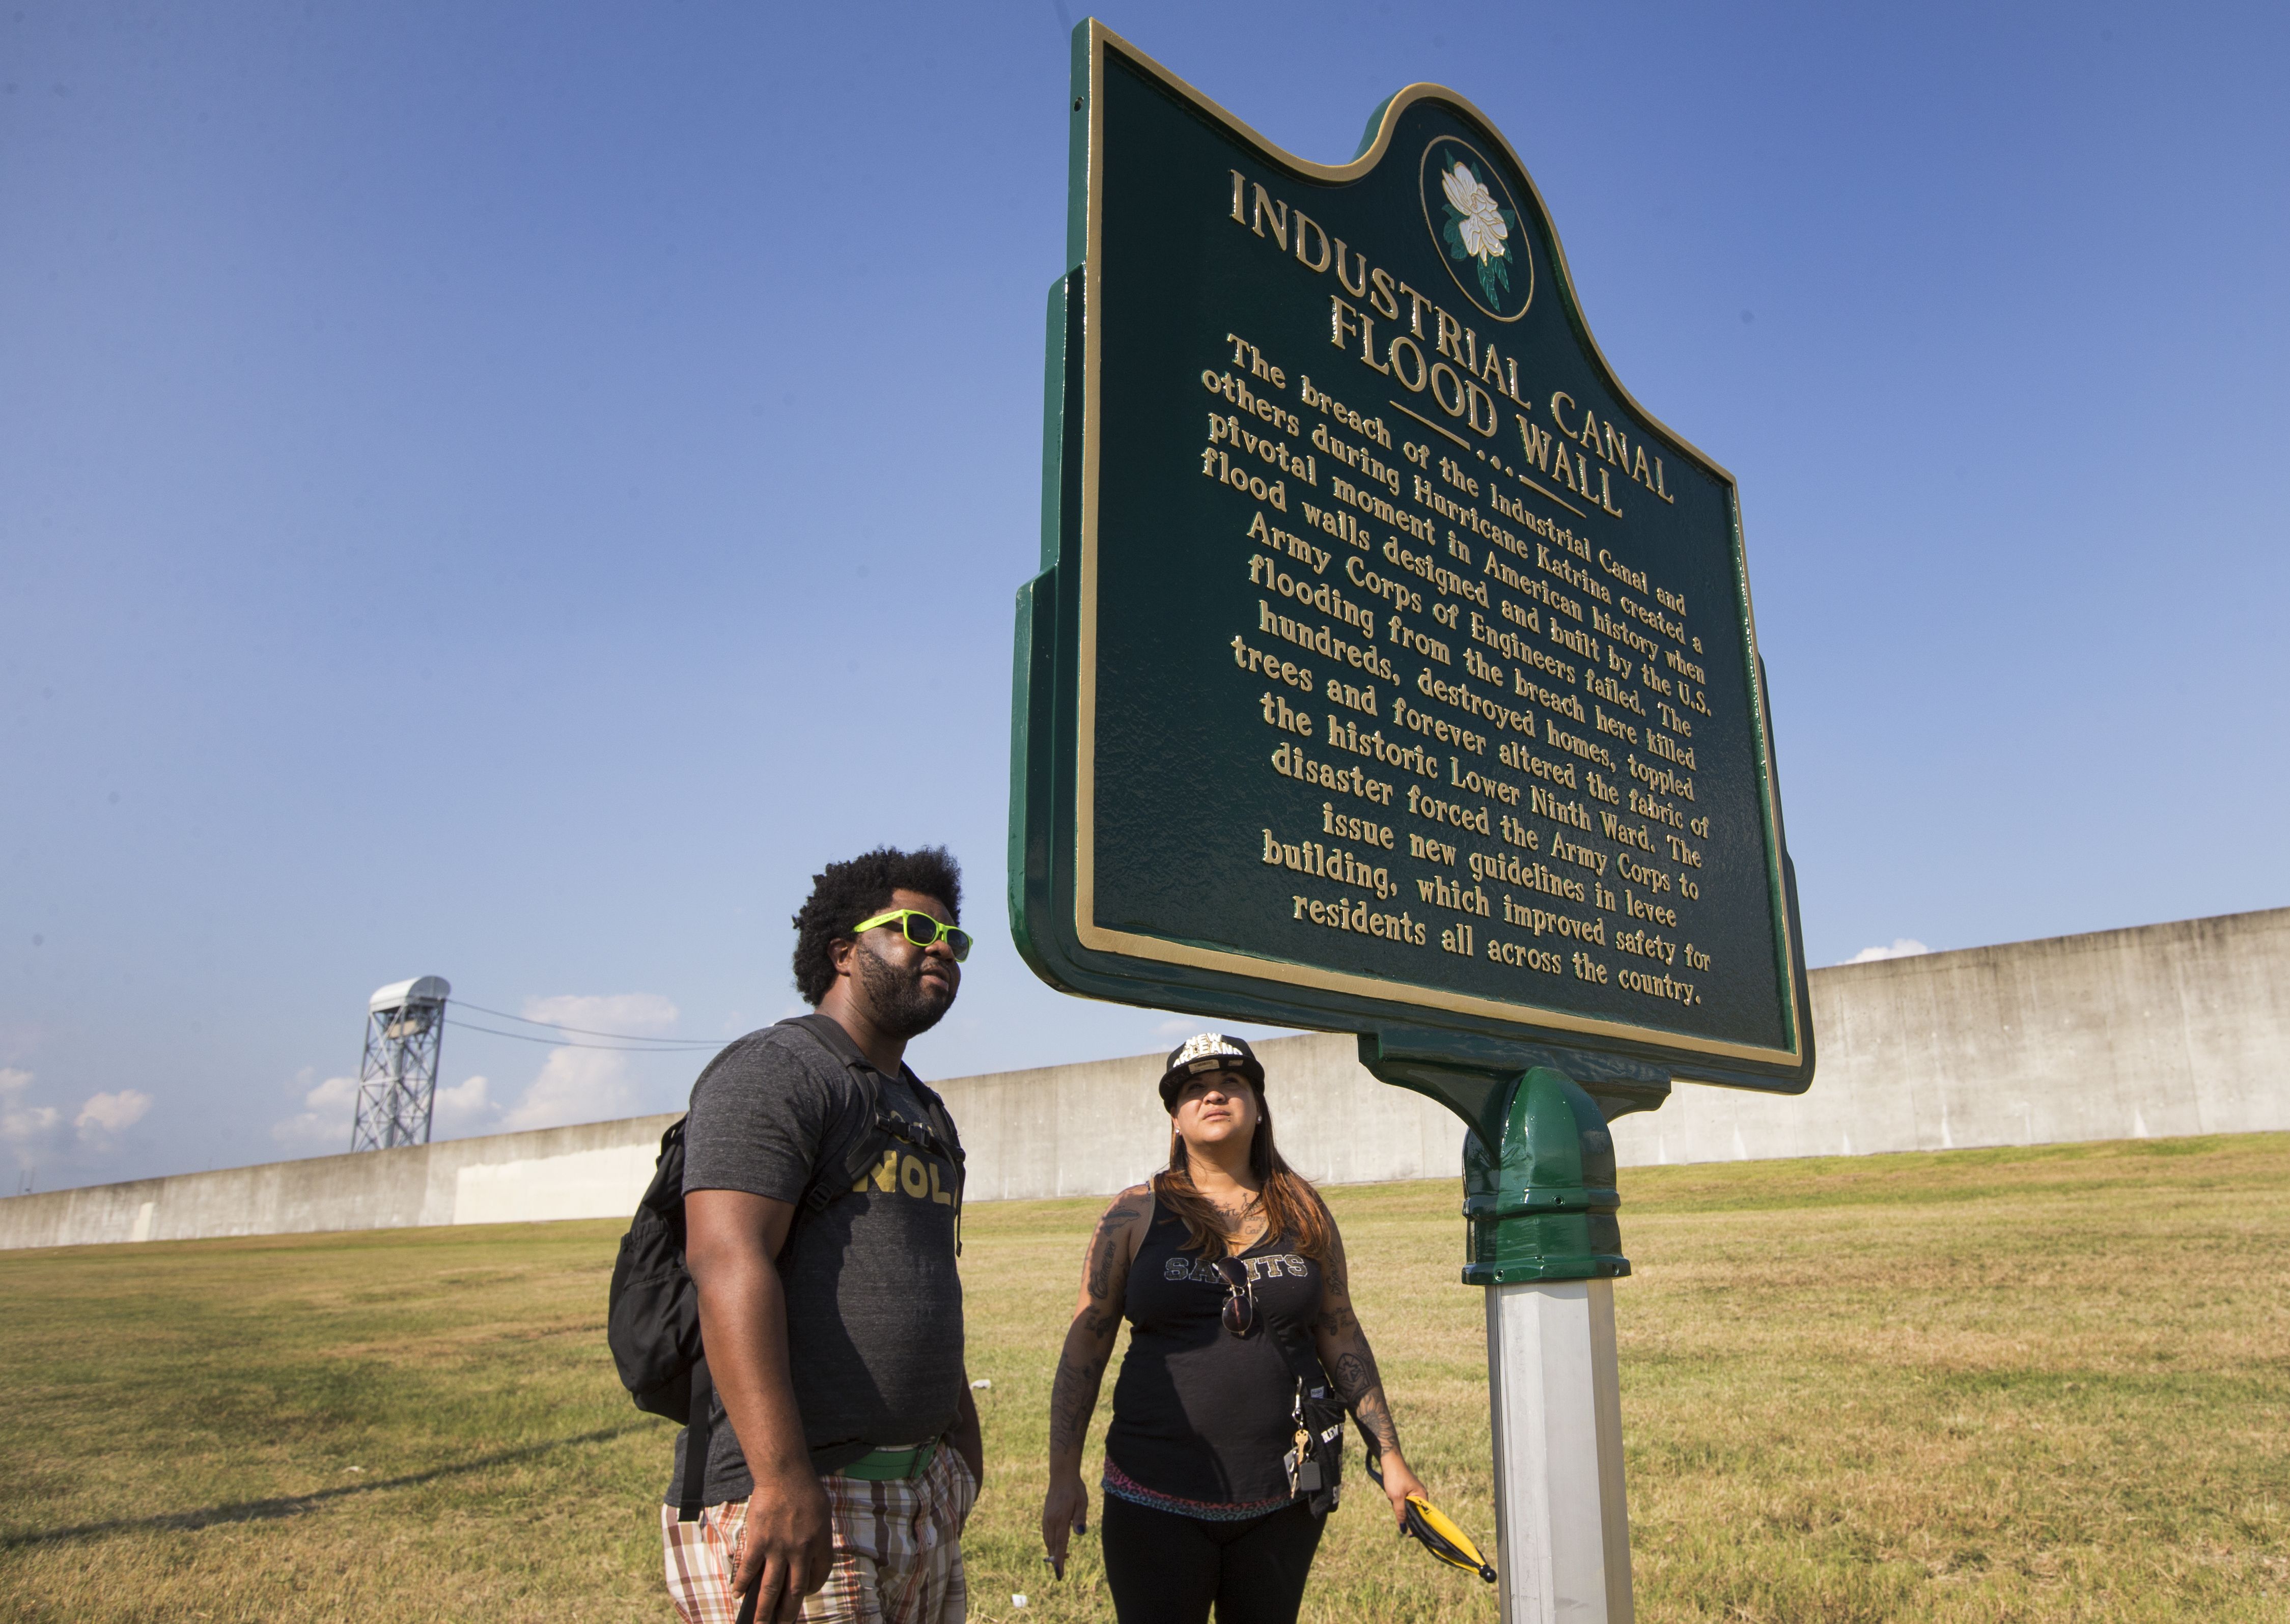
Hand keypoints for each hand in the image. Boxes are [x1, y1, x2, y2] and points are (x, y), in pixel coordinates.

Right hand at [733, 1464, 833, 1621]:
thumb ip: (817, 1537)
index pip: (818, 1575)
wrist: (784, 1474)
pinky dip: (742, 1583)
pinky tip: (738, 1594)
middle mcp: (801, 1550)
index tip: (806, 1593)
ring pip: (771, 1587)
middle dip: (788, 1611)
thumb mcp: (822, 1514)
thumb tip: (810, 1557)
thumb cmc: (805, 1490)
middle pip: (795, 1589)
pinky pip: (749, 1569)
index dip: (812, 1588)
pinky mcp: (759, 1541)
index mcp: (820, 1543)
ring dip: (765, 1609)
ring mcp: (779, 1548)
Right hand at [1040, 1469, 1089, 1578]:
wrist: (1061, 1477)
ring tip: (1062, 1559)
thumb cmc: (1075, 1489)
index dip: (1059, 1559)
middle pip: (1052, 1545)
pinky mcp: (1045, 1517)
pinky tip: (1055, 1546)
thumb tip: (1080, 1534)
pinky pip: (1046, 1534)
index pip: (1060, 1544)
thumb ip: (1080, 1518)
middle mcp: (1051, 1521)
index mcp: (1060, 1519)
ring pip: (1048, 1541)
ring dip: (1053, 1552)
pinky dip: (1050, 1543)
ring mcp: (1046, 1519)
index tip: (1059, 1573)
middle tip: (1061, 1572)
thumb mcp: (1082, 1502)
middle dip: (1056, 1559)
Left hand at [1377, 1452, 1429, 1530]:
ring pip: (1409, 1508)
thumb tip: (1404, 1530)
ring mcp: (1414, 1492)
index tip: (1411, 1535)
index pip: (1424, 1516)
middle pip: (1416, 1513)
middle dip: (1408, 1518)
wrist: (1389, 1460)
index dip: (1418, 1527)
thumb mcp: (1396, 1498)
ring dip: (1402, 1510)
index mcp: (1422, 1496)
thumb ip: (1401, 1514)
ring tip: (1395, 1504)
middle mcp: (1421, 1495)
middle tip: (1401, 1525)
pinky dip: (1400, 1504)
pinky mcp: (1407, 1490)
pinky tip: (1393, 1500)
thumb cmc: (1395, 1477)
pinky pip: (1405, 1502)